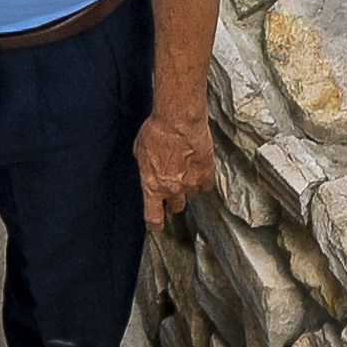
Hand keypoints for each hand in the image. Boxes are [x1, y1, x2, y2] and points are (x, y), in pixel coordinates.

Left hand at [135, 105, 211, 229]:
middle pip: (176, 207)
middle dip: (173, 201)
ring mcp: (191, 183)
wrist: (178, 121)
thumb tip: (149, 168)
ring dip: (189, 188)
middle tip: (173, 190)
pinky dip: (204, 180)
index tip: (156, 225)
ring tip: (187, 173)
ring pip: (192, 195)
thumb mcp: (140, 151)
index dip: (155, 224)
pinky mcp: (207, 173)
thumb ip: (145, 167)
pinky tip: (200, 170)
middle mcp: (173, 189)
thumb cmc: (156, 132)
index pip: (153, 216)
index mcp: (152, 186)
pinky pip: (207, 185)